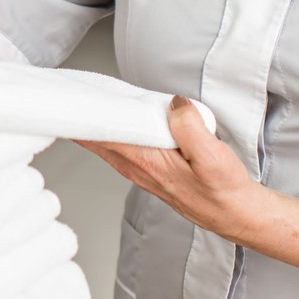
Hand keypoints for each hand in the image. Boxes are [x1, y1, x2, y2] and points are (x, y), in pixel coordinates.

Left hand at [78, 97, 261, 239]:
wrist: (233, 213)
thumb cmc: (223, 190)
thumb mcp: (212, 157)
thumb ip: (190, 127)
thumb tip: (173, 103)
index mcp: (145, 160)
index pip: (100, 133)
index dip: (80, 113)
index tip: (65, 93)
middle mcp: (135, 166)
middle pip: (93, 136)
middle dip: (77, 113)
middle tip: (66, 85)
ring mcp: (138, 168)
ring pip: (103, 140)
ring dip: (90, 120)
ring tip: (82, 95)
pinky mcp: (146, 167)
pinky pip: (117, 143)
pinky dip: (106, 128)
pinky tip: (110, 116)